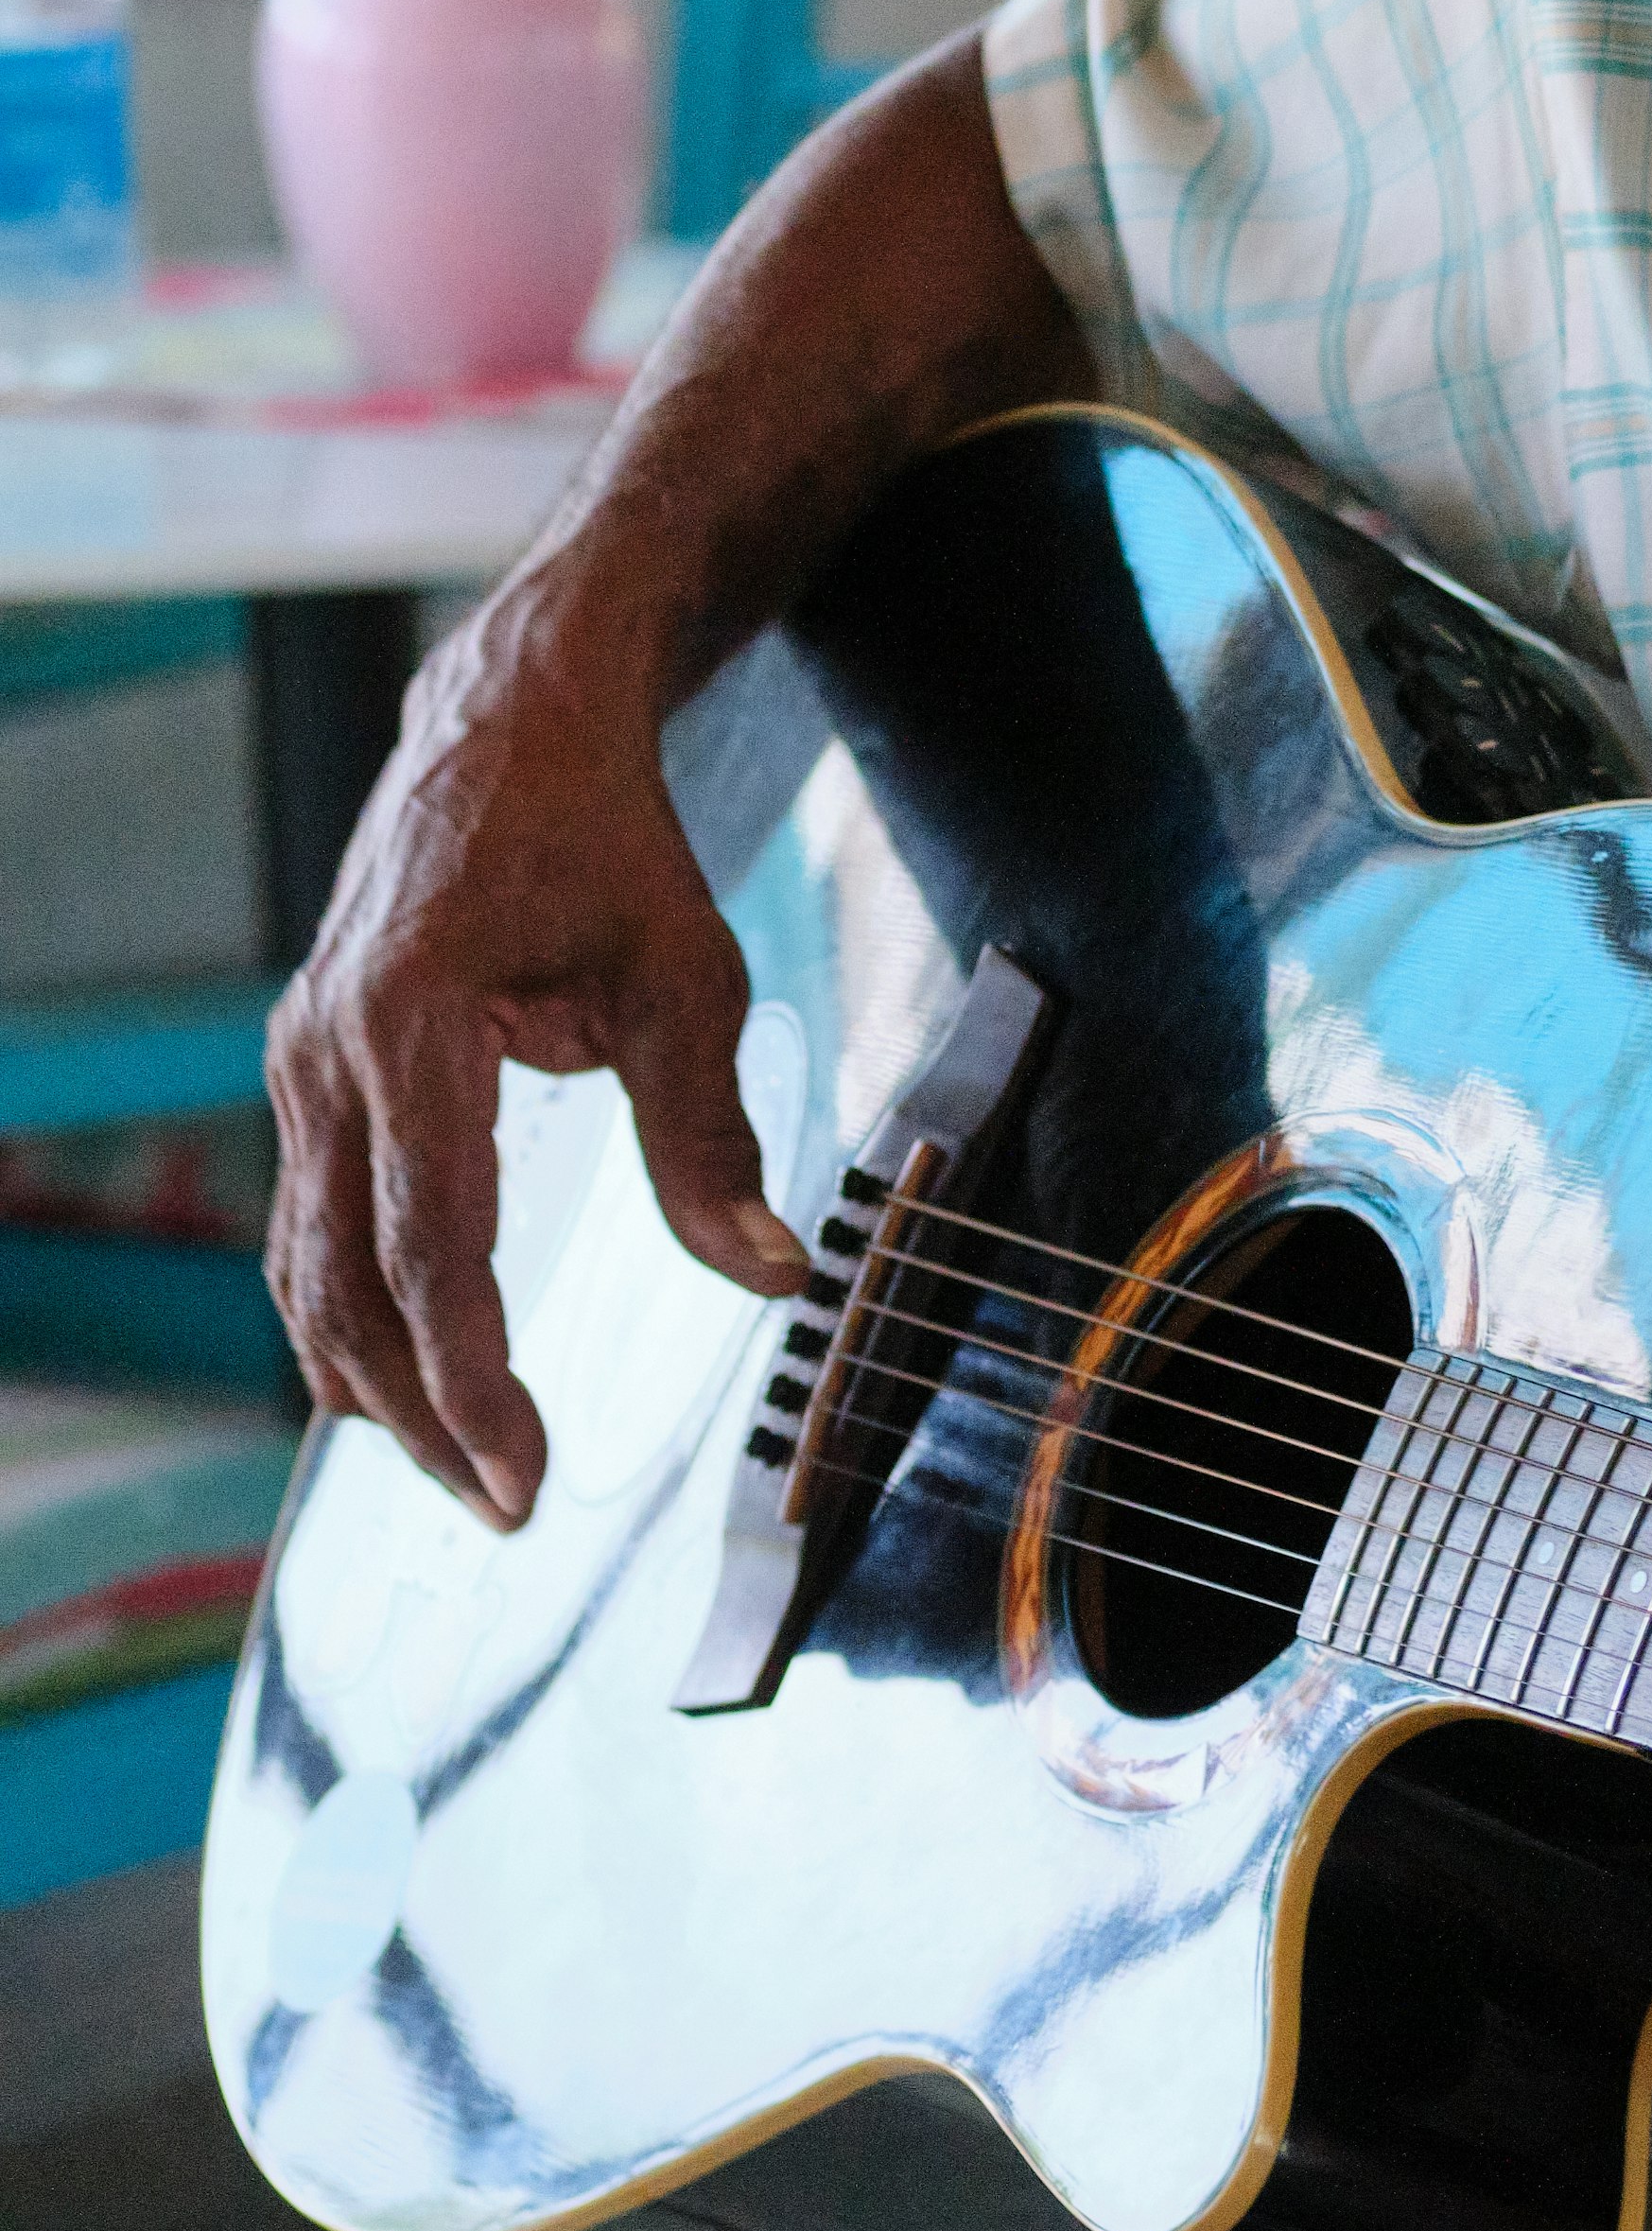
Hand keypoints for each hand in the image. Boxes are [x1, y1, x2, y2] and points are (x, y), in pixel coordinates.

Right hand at [265, 585, 809, 1525]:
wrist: (510, 723)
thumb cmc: (605, 839)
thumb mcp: (687, 974)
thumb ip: (710, 1135)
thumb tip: (773, 1276)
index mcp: (411, 1021)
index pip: (432, 1247)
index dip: (472, 1380)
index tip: (523, 1480)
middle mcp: (326, 1050)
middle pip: (348, 1285)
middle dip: (421, 1412)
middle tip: (506, 1508)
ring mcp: (300, 1061)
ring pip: (308, 1266)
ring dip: (375, 1381)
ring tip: (463, 1467)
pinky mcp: (308, 1071)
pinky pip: (309, 1222)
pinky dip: (349, 1313)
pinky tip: (402, 1379)